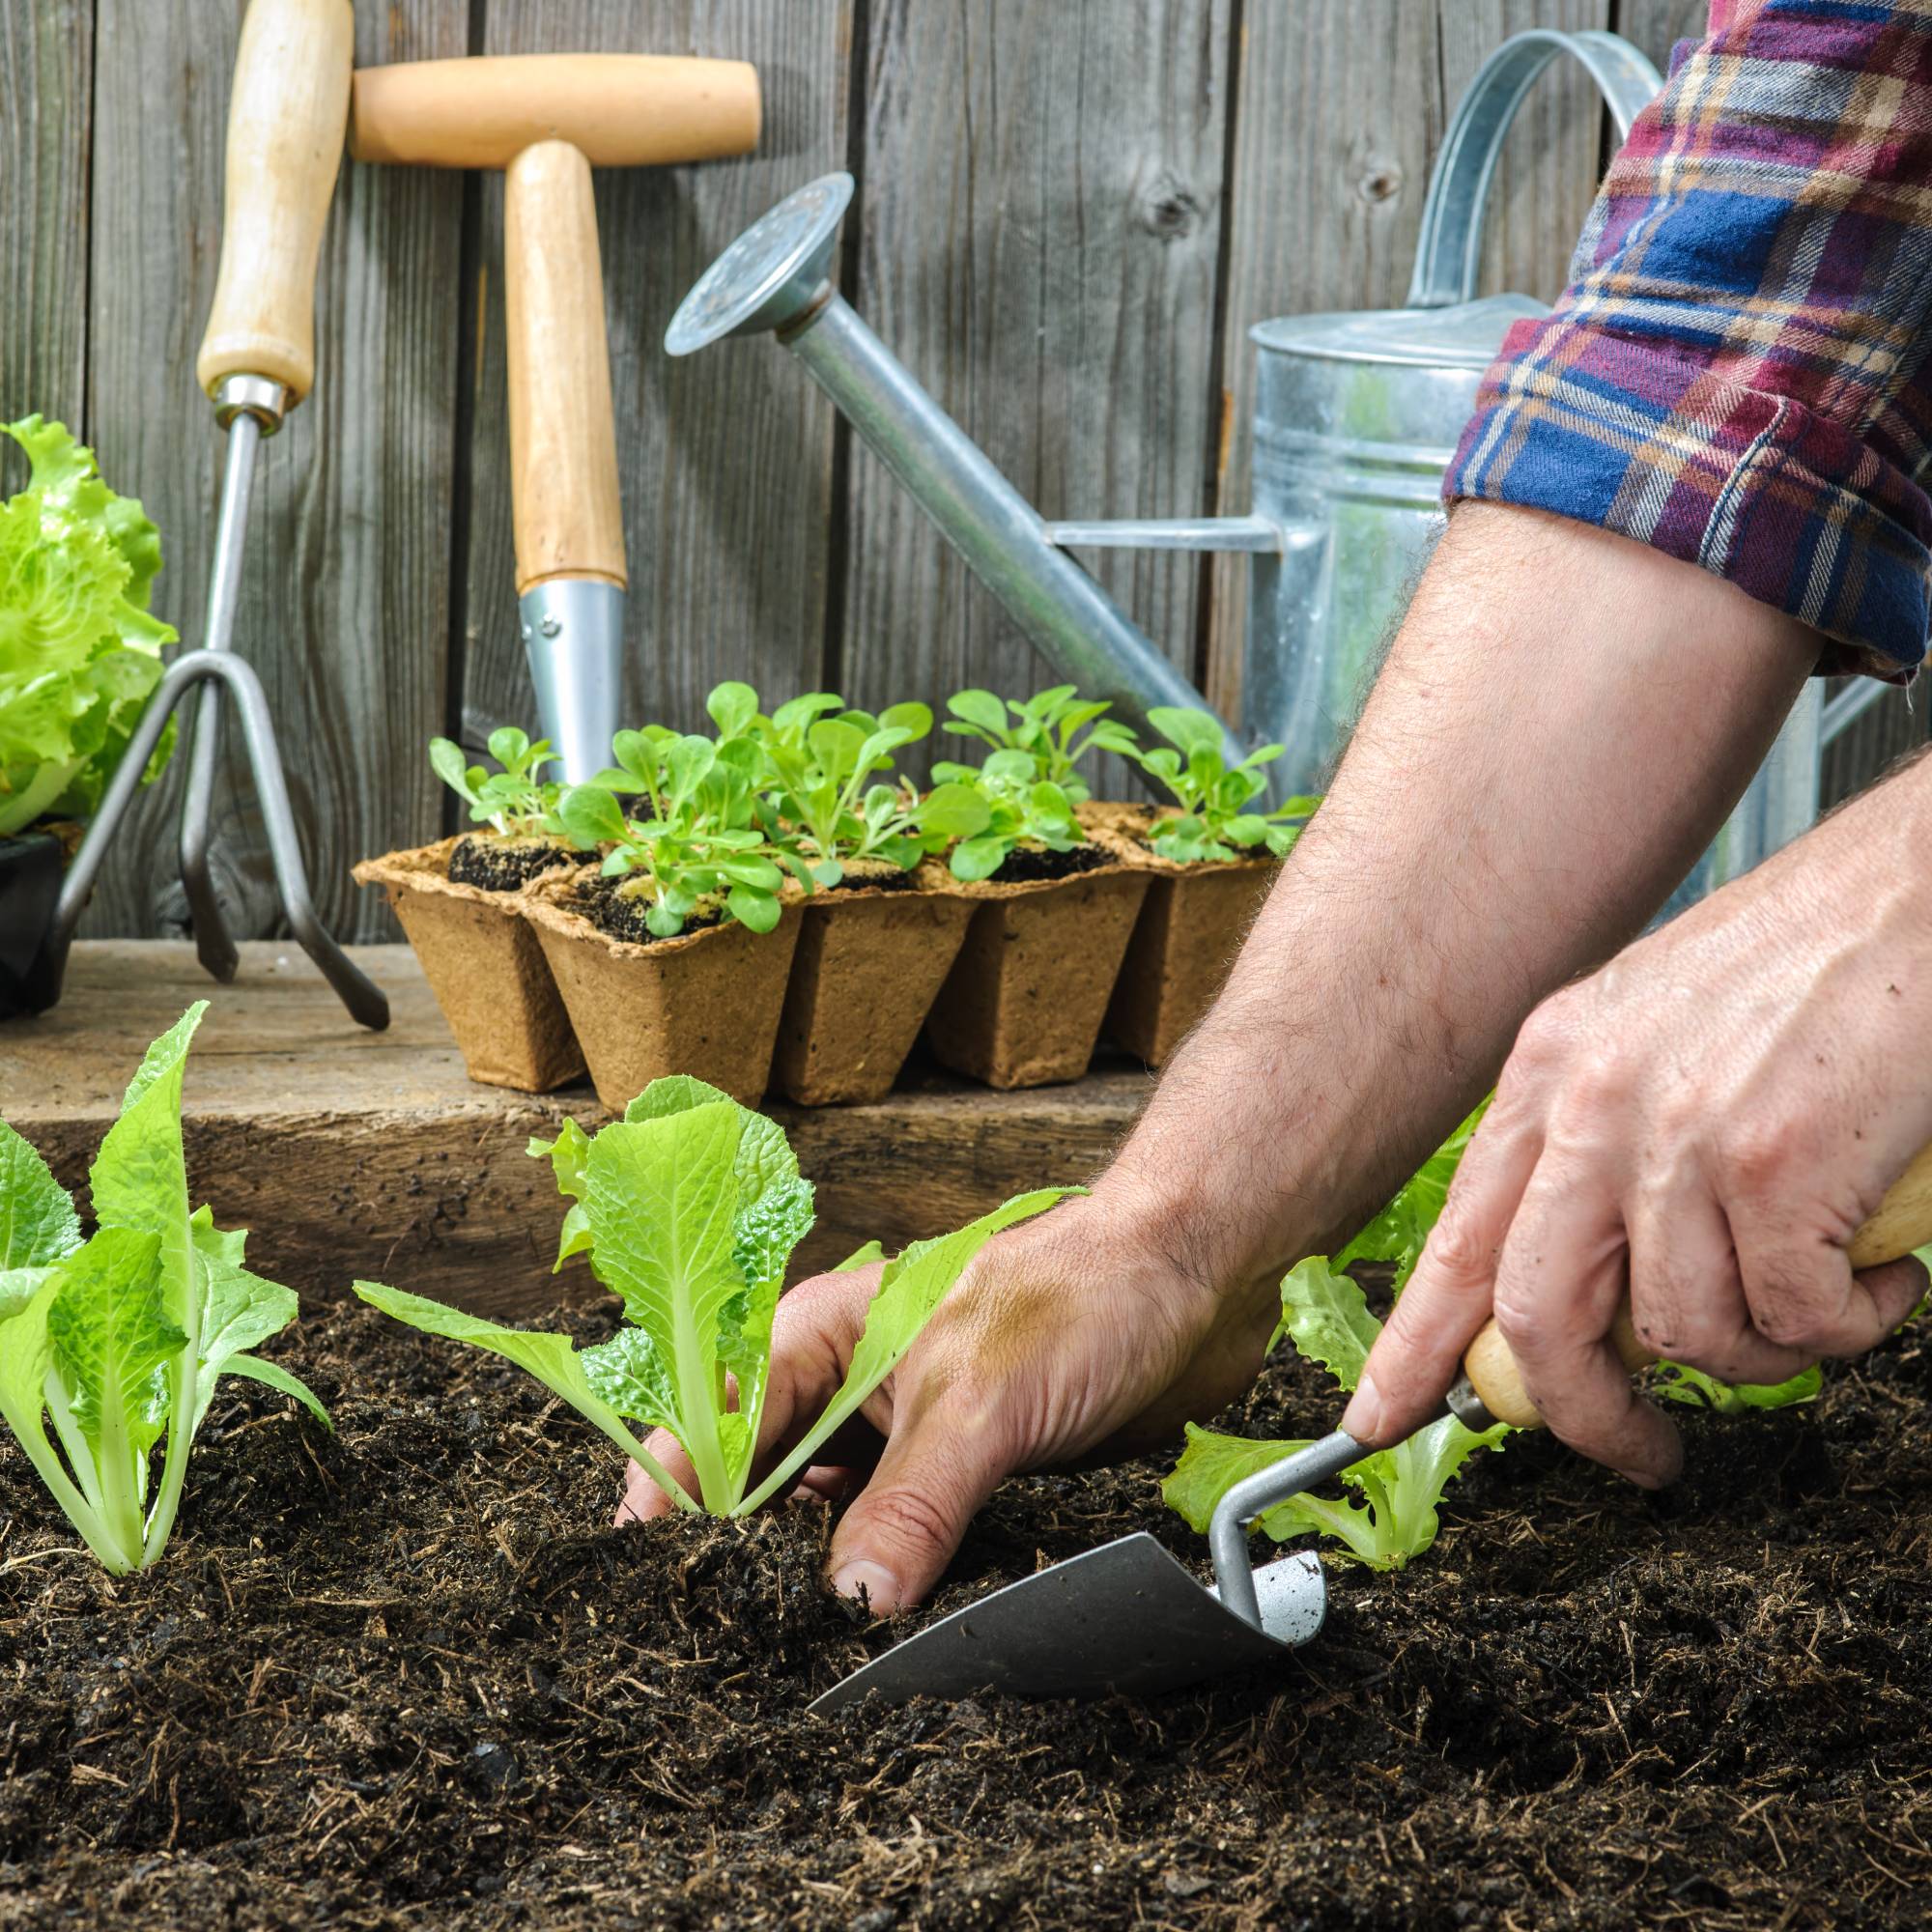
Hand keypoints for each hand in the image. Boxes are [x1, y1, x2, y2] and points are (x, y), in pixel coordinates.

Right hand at [615, 1192, 1281, 1612]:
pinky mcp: (969, 1471)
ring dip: (823, 1574)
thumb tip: (849, 1602)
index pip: (720, 1420)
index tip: (642, 1566)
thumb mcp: (978, 1402)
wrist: (1195, 1278)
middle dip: (745, 1549)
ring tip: (795, 1649)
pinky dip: (893, 1581)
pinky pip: (908, 1538)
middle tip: (721, 1633)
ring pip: (837, 1516)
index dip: (676, 1489)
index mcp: (826, 1336)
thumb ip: (909, 1503)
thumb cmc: (1080, 1293)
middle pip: (768, 1479)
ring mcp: (911, 1431)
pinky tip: (886, 1630)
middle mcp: (855, 1386)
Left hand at [1343, 762, 1931, 1483]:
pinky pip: (1795, 1321)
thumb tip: (1589, 1287)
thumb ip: (1600, 1148)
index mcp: (1549, 1070)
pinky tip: (1882, 1274)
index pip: (1457, 1240)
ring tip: (1820, 1303)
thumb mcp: (1654, 1038)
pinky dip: (1848, 1324)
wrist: (1916, 889)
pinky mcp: (1777, 1166)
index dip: (1414, 1345)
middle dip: (1585, 1414)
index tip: (1378, 1418)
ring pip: (1685, 1336)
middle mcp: (1592, 1102)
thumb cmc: (1808, 968)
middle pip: (1538, 1317)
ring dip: (1762, 1355)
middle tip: (1642, 1455)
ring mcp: (1679, 1134)